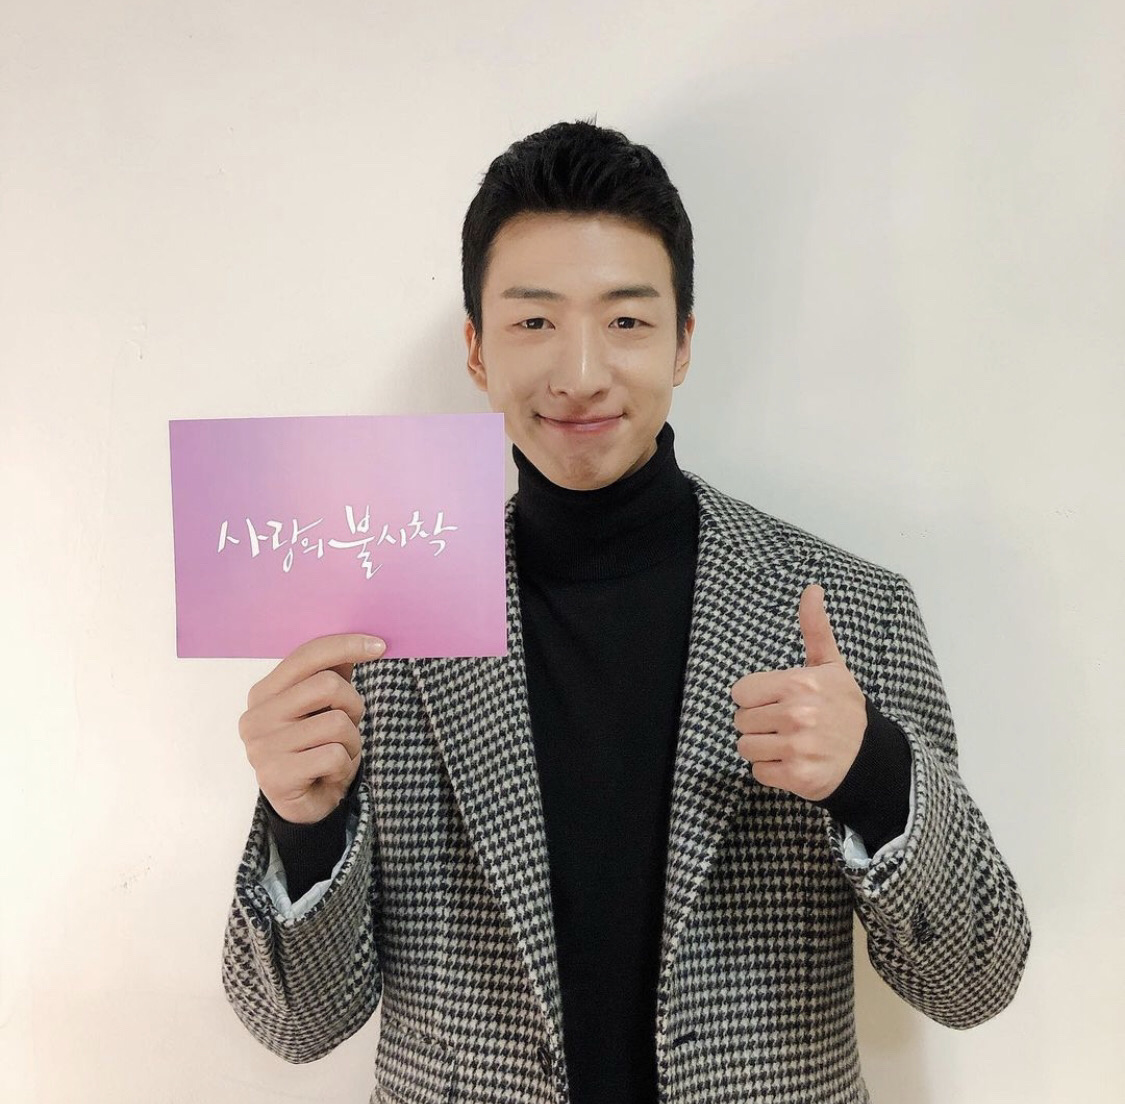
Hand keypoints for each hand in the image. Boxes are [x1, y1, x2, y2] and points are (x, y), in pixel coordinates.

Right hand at [238, 633, 386, 823]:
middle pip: (328, 685)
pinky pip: (334, 755)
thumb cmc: (316, 749)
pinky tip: (329, 774)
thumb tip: (360, 640)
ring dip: (351, 742)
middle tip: (349, 726)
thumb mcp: (323, 708)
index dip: (346, 645)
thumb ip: (332, 673)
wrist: (305, 806)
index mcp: (264, 692)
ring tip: (337, 755)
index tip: (379, 646)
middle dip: (353, 705)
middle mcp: (256, 716)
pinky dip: (344, 766)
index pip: (307, 655)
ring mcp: (262, 747)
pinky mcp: (276, 776)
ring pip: (337, 723)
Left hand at [731, 584, 865, 800]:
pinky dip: (771, 770)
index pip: (740, 692)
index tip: (775, 701)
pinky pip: (758, 772)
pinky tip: (792, 762)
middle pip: (741, 720)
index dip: (754, 698)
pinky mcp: (797, 776)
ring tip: (787, 743)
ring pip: (745, 747)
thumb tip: (812, 589)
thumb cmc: (844, 708)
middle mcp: (797, 714)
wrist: (870, 756)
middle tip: (785, 724)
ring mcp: (797, 747)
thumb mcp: (830, 666)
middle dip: (758, 723)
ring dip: (762, 748)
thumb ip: (814, 629)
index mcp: (799, 684)